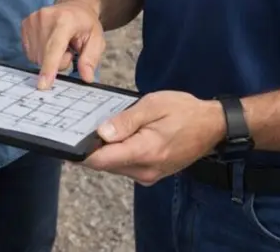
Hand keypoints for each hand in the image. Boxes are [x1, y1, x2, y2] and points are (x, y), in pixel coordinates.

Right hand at [22, 0, 104, 88]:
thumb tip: (86, 77)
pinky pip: (30, 52)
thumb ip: (91, 58)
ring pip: (36, 57)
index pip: (54, 47)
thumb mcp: (97, 40)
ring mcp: (33, 19)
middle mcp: (46, 17)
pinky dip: (40, 54)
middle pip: (45, 56)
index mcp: (65, 20)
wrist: (74, 6)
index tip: (43, 85)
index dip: (49, 67)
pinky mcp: (25, 24)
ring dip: (48, 59)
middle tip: (69, 51)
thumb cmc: (86, 24)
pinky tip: (49, 43)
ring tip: (60, 46)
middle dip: (58, 62)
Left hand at [83, 91, 225, 185]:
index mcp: (145, 151)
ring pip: (114, 166)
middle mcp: (146, 170)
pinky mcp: (152, 173)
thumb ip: (126, 120)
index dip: (82, 152)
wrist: (212, 126)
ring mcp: (149, 175)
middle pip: (105, 164)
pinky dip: (118, 152)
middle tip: (81, 126)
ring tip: (101, 127)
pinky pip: (126, 165)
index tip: (68, 140)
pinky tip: (118, 135)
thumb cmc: (184, 110)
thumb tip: (101, 133)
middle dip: (92, 147)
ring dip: (105, 150)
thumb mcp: (154, 105)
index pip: (103, 160)